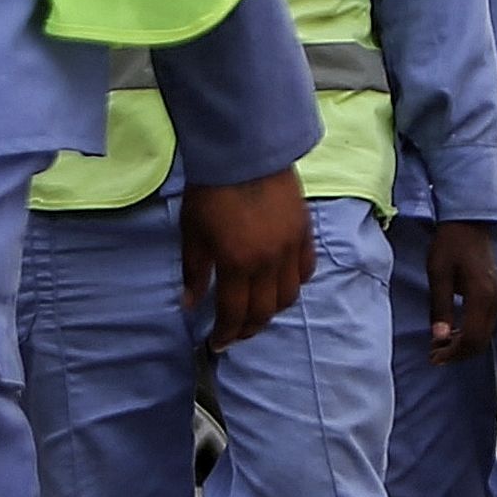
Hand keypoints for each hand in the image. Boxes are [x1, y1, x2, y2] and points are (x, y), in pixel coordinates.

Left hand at [183, 170, 315, 348]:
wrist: (243, 152)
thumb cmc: (210, 192)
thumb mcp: (193, 234)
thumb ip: (194, 272)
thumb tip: (190, 304)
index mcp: (238, 263)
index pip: (235, 314)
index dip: (226, 334)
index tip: (216, 344)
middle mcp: (269, 262)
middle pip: (264, 311)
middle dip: (248, 329)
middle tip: (235, 334)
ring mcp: (291, 247)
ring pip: (289, 296)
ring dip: (271, 310)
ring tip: (257, 312)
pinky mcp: (304, 232)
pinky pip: (306, 270)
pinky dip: (293, 284)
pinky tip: (280, 285)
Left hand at [423, 220, 496, 365]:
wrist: (469, 222)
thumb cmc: (449, 245)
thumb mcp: (438, 274)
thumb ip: (441, 307)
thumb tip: (440, 338)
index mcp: (481, 296)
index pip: (472, 338)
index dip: (453, 353)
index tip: (434, 357)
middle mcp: (494, 300)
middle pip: (481, 341)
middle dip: (459, 354)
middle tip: (435, 356)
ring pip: (485, 334)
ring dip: (465, 345)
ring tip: (441, 346)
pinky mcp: (495, 293)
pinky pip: (487, 323)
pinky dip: (471, 334)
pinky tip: (454, 332)